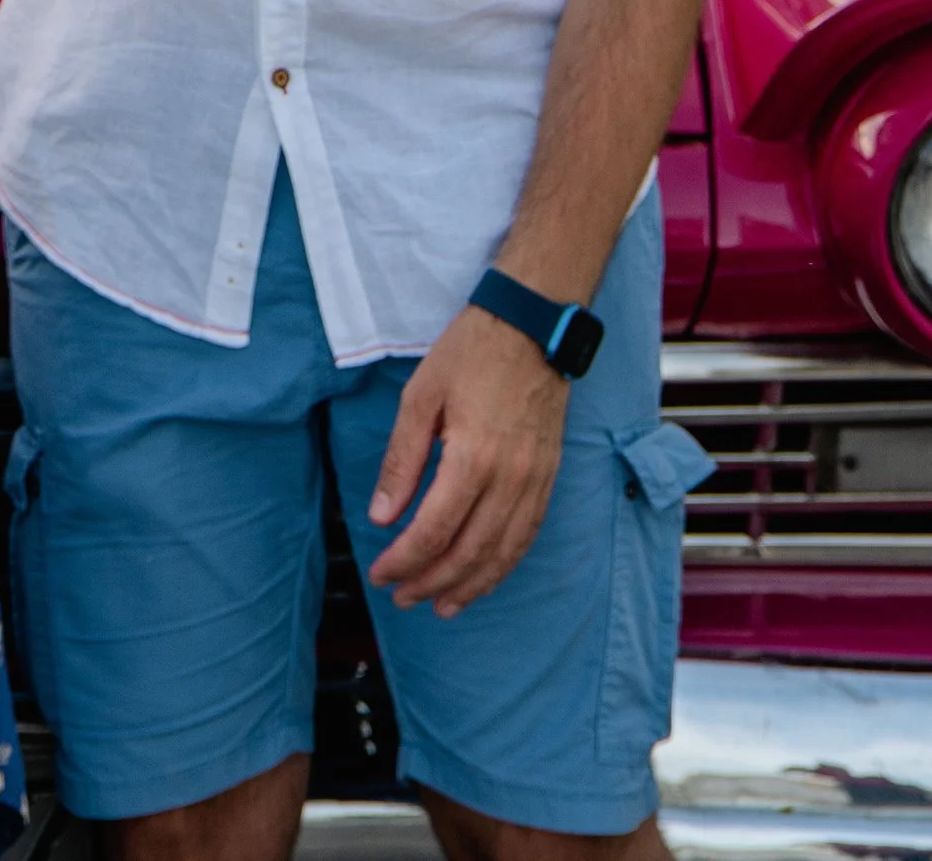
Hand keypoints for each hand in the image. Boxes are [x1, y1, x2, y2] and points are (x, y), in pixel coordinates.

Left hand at [364, 305, 568, 615]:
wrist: (533, 325)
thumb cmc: (471, 352)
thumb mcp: (421, 395)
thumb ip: (402, 461)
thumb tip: (382, 517)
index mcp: (473, 457)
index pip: (435, 530)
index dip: (405, 561)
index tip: (381, 575)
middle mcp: (510, 479)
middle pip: (469, 552)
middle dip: (431, 583)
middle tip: (402, 598)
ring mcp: (535, 482)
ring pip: (503, 554)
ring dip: (471, 587)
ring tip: (441, 606)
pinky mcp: (549, 478)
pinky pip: (527, 536)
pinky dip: (504, 565)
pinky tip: (484, 576)